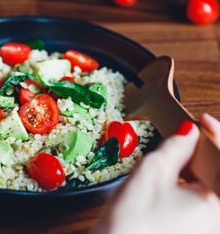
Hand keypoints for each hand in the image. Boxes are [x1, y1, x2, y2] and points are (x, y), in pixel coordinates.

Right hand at [93, 114, 219, 233]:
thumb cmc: (133, 220)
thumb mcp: (153, 171)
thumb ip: (175, 147)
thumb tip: (187, 131)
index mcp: (217, 204)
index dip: (216, 133)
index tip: (202, 120)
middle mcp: (218, 217)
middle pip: (219, 170)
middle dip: (206, 150)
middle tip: (188, 136)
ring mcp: (209, 224)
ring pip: (211, 183)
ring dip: (199, 166)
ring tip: (178, 157)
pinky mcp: (198, 227)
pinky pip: (204, 197)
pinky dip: (194, 182)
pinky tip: (179, 175)